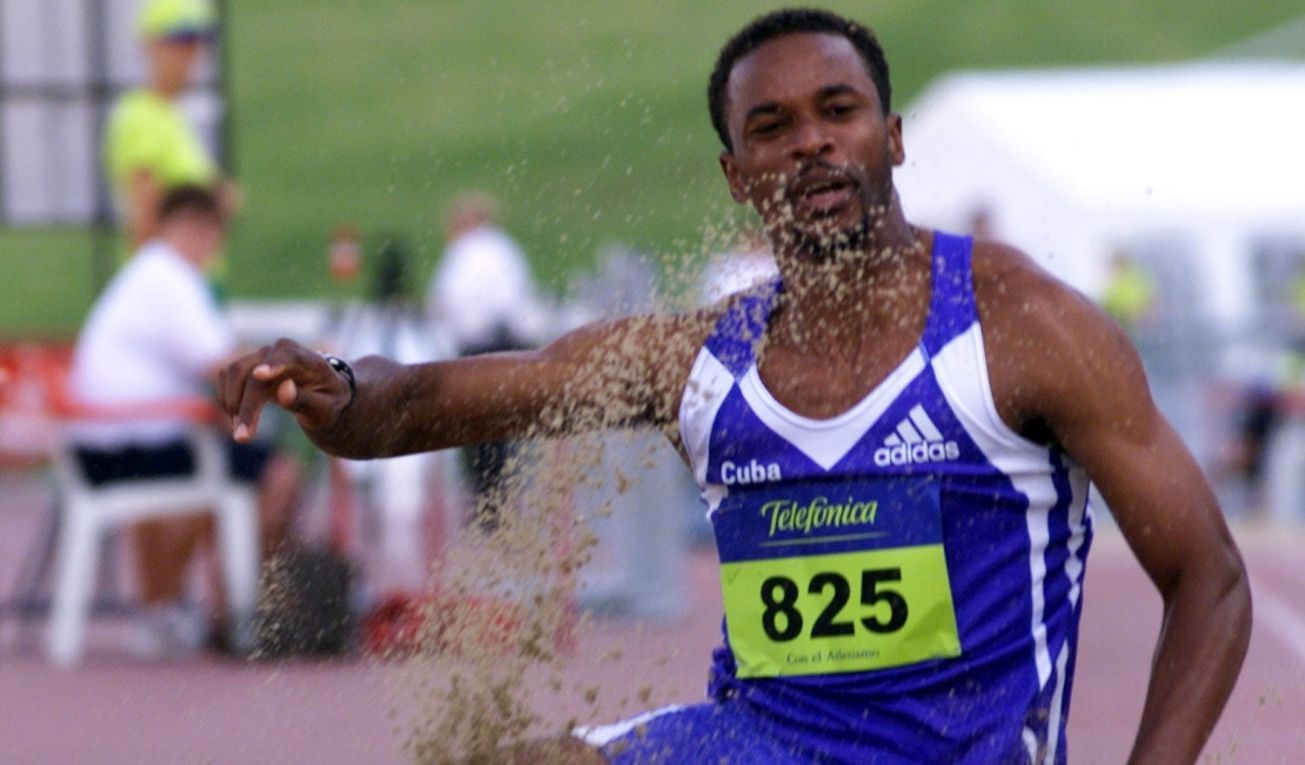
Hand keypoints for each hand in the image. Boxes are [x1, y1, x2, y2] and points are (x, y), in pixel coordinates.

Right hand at [216, 339, 350, 441]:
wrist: (320, 392)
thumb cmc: (326, 402)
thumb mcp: (325, 409)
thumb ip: (305, 401)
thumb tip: (284, 390)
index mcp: (307, 360)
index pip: (289, 356)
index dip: (274, 364)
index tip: (260, 374)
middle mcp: (281, 351)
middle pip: (253, 372)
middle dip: (245, 406)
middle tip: (242, 438)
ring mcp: (262, 356)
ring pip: (234, 372)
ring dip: (232, 403)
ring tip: (242, 432)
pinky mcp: (247, 364)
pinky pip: (226, 376)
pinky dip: (227, 399)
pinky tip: (238, 419)